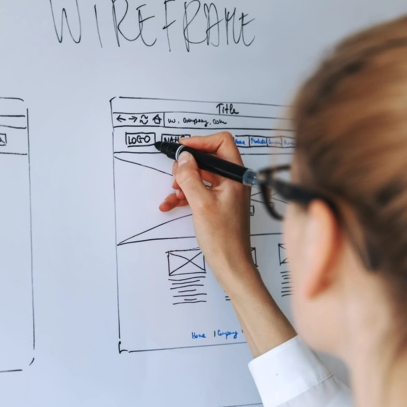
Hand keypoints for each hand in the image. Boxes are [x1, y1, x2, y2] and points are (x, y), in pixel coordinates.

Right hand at [159, 132, 254, 280]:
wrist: (230, 264)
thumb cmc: (223, 238)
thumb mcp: (201, 204)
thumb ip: (190, 177)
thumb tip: (184, 158)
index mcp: (235, 176)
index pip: (222, 143)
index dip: (201, 142)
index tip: (182, 149)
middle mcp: (232, 181)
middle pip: (208, 158)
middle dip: (188, 165)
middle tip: (176, 176)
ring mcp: (225, 192)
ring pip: (200, 175)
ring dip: (183, 181)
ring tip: (173, 193)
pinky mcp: (217, 203)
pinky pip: (198, 190)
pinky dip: (184, 195)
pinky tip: (170, 204)